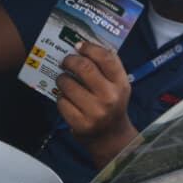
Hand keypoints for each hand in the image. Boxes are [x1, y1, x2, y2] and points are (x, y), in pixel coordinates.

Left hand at [56, 42, 138, 168]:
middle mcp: (110, 97)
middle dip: (70, 61)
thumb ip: (107, 67)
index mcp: (121, 83)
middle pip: (84, 68)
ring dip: (62, 79)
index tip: (79, 46)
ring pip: (68, 84)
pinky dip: (61, 98)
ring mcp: (95, 112)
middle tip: (66, 61)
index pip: (106, 57)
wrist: (111, 137)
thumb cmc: (112, 105)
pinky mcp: (80, 124)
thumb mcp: (118, 86)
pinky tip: (66, 99)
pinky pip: (62, 102)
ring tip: (64, 80)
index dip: (90, 48)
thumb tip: (83, 46)